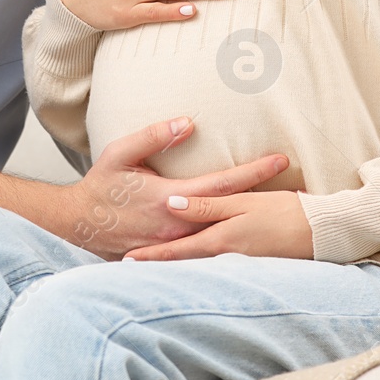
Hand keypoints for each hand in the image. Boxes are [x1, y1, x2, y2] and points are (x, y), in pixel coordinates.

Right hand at [62, 116, 287, 260]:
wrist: (77, 226)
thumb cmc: (99, 188)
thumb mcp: (120, 153)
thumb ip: (154, 136)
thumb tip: (188, 122)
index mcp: (170, 199)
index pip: (222, 184)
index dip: (253, 171)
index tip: (281, 159)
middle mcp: (178, 227)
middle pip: (233, 213)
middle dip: (267, 200)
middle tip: (301, 189)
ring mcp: (176, 247)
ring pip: (224, 236)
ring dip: (254, 223)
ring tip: (286, 212)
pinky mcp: (172, 257)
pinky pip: (208, 250)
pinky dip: (233, 242)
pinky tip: (253, 238)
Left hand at [122, 189, 311, 260]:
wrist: (321, 233)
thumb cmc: (284, 213)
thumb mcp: (244, 204)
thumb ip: (207, 206)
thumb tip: (171, 204)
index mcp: (219, 241)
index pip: (176, 251)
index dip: (151, 256)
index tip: (126, 261)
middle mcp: (224, 258)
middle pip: (183, 262)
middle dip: (157, 266)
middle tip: (129, 266)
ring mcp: (237, 264)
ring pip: (197, 266)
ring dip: (175, 267)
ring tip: (150, 267)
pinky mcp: (249, 264)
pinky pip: (215, 267)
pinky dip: (197, 267)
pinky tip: (190, 265)